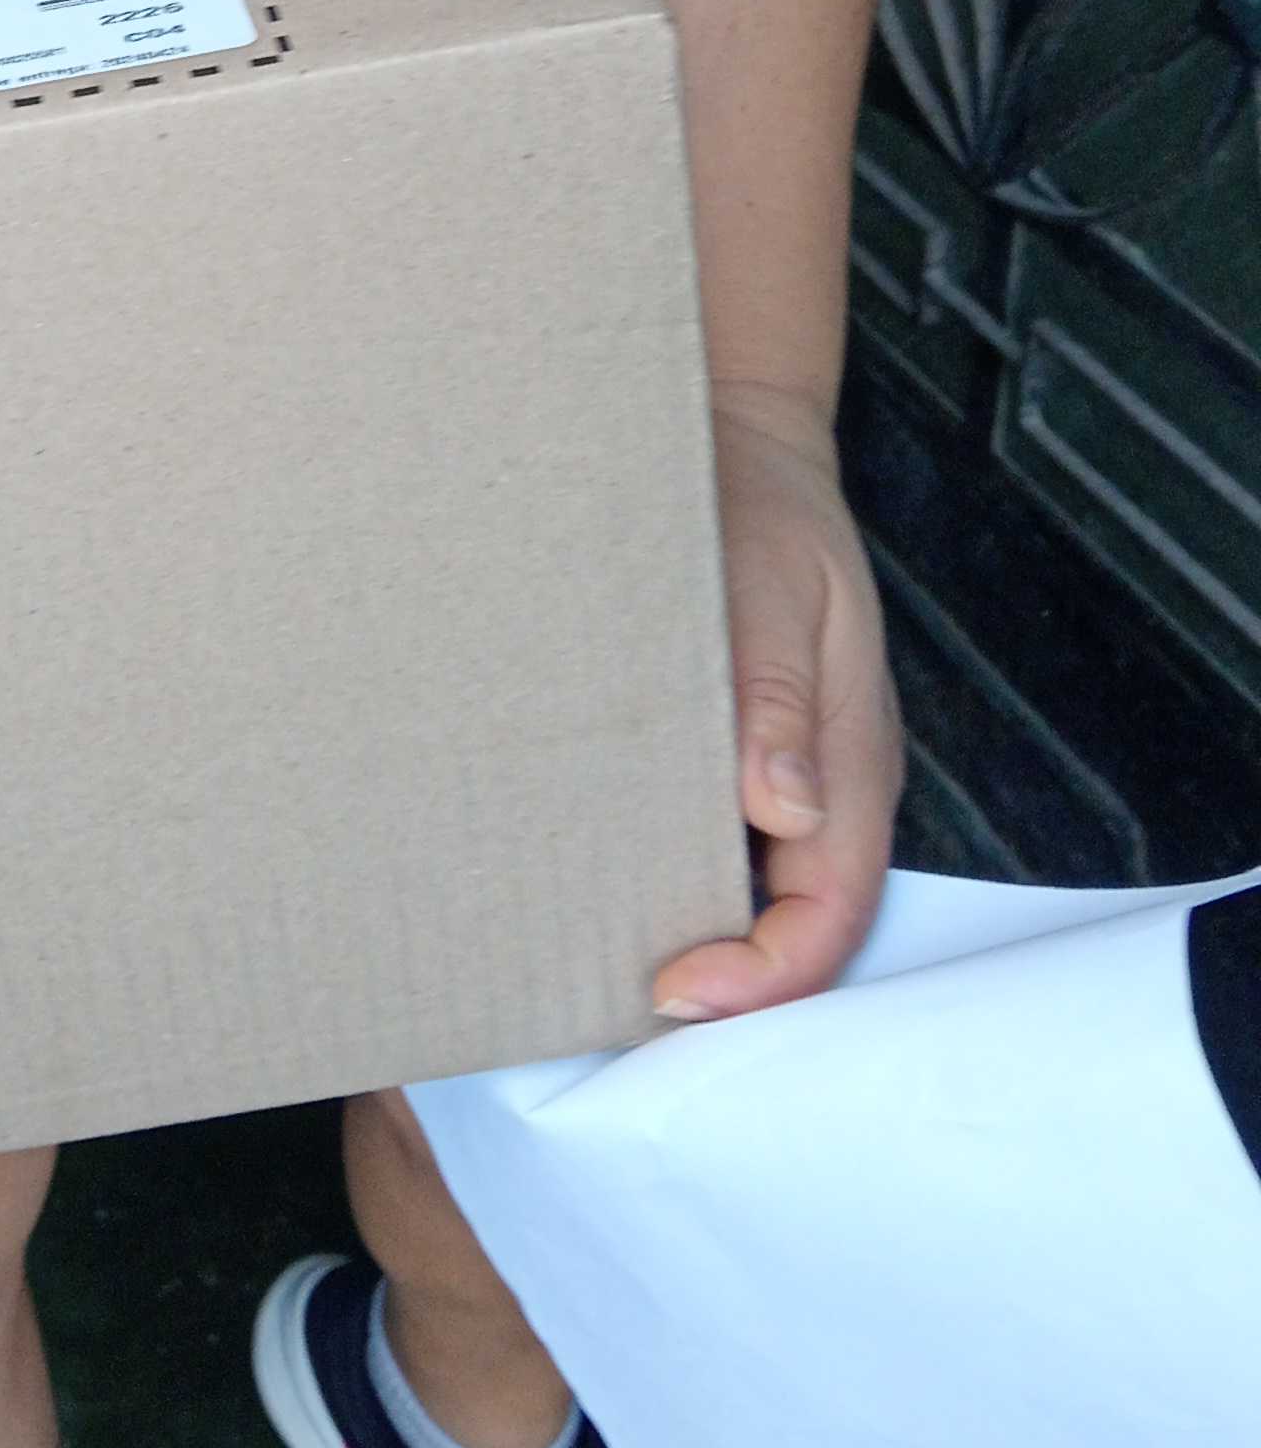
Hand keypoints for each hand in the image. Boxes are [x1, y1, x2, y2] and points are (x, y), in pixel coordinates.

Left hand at [653, 390, 901, 1022]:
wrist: (742, 445)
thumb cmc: (761, 511)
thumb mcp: (774, 587)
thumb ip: (775, 696)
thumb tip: (785, 810)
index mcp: (851, 766)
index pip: (827, 915)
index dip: (760, 975)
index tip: (673, 991)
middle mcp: (826, 788)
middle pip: (796, 929)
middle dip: (727, 987)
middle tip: (616, 1002)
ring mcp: (790, 777)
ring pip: (758, 895)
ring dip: (696, 938)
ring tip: (596, 962)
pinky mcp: (745, 755)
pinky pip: (723, 844)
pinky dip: (676, 879)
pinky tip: (605, 883)